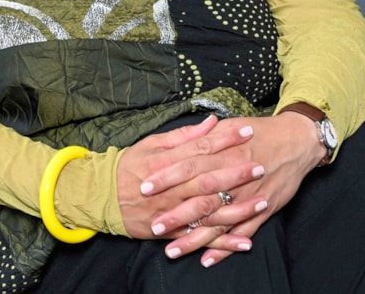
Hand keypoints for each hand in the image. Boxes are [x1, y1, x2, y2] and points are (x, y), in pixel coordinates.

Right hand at [116, 114, 266, 253]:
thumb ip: (183, 136)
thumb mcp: (151, 144)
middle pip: (207, 179)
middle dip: (236, 173)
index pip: (200, 148)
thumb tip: (211, 123)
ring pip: (207, 211)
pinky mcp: (171, 232)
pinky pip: (200, 238)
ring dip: (236, 208)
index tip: (247, 131)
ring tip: (262, 202)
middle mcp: (170, 187)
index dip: (225, 139)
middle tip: (261, 165)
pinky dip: (223, 243)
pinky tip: (244, 242)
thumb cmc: (128, 167)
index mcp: (165, 162)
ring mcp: (171, 211)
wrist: (102, 198)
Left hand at [156, 111, 322, 265]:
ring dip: (195, 238)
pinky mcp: (263, 210)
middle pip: (201, 198)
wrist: (297, 141)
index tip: (144, 187)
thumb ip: (203, 135)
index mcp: (223, 153)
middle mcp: (235, 177)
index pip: (188, 166)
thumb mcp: (229, 126)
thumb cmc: (259, 132)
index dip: (166, 177)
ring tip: (173, 250)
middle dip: (176, 214)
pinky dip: (225, 248)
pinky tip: (207, 260)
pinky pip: (242, 233)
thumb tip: (177, 138)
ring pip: (218, 222)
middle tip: (154, 226)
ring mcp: (249, 196)